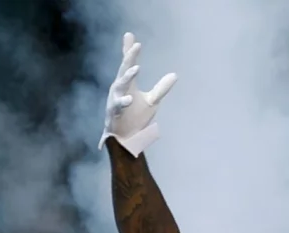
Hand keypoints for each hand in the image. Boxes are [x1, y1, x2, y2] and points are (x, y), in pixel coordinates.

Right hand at [101, 32, 176, 156]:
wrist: (126, 139)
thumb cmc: (136, 118)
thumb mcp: (152, 101)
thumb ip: (161, 88)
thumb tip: (174, 75)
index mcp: (128, 84)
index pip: (128, 64)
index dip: (129, 51)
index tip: (130, 36)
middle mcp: (119, 89)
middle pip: (124, 70)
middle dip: (129, 57)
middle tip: (136, 46)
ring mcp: (115, 101)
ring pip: (120, 86)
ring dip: (127, 76)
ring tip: (136, 68)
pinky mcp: (113, 114)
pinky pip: (117, 107)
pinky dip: (123, 103)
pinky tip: (130, 99)